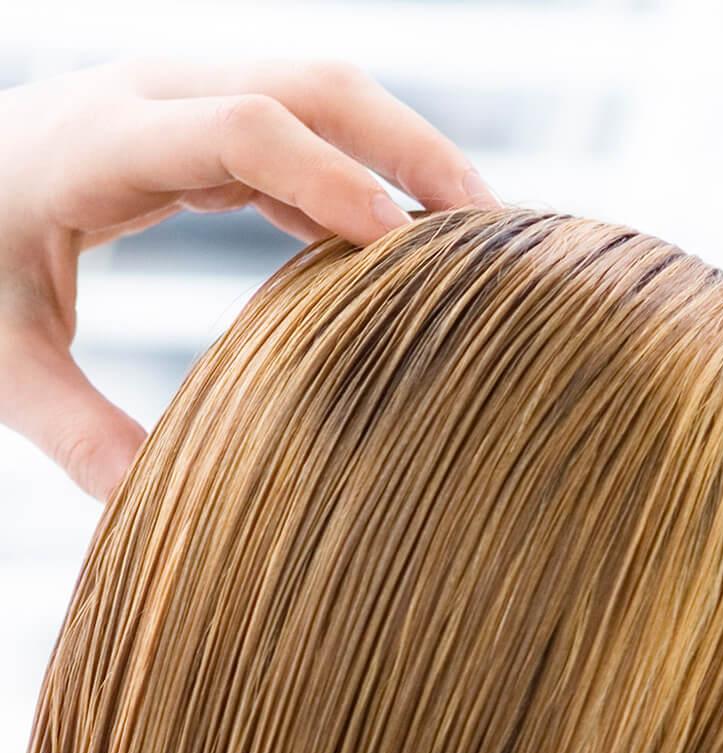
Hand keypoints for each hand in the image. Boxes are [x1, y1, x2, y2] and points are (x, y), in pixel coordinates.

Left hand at [0, 56, 498, 502]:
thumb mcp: (1, 361)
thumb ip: (74, 432)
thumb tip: (148, 512)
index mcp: (99, 144)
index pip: (242, 132)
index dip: (333, 180)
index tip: (404, 248)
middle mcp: (147, 96)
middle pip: (308, 83)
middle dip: (407, 146)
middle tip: (487, 226)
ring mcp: (175, 97)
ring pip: (317, 91)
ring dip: (400, 150)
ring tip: (472, 230)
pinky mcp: (192, 122)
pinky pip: (297, 129)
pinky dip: (356, 174)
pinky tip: (397, 240)